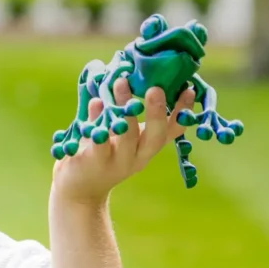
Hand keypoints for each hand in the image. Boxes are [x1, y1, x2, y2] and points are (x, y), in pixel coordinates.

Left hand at [51, 78, 195, 206]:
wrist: (79, 189)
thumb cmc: (103, 154)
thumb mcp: (124, 138)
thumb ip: (133, 116)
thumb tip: (144, 77)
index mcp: (147, 148)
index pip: (172, 130)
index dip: (182, 112)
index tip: (189, 89)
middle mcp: (136, 157)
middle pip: (154, 136)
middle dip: (156, 112)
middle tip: (155, 88)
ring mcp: (115, 162)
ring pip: (125, 136)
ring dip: (124, 107)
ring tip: (121, 82)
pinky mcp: (91, 163)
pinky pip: (96, 141)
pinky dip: (96, 119)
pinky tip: (96, 102)